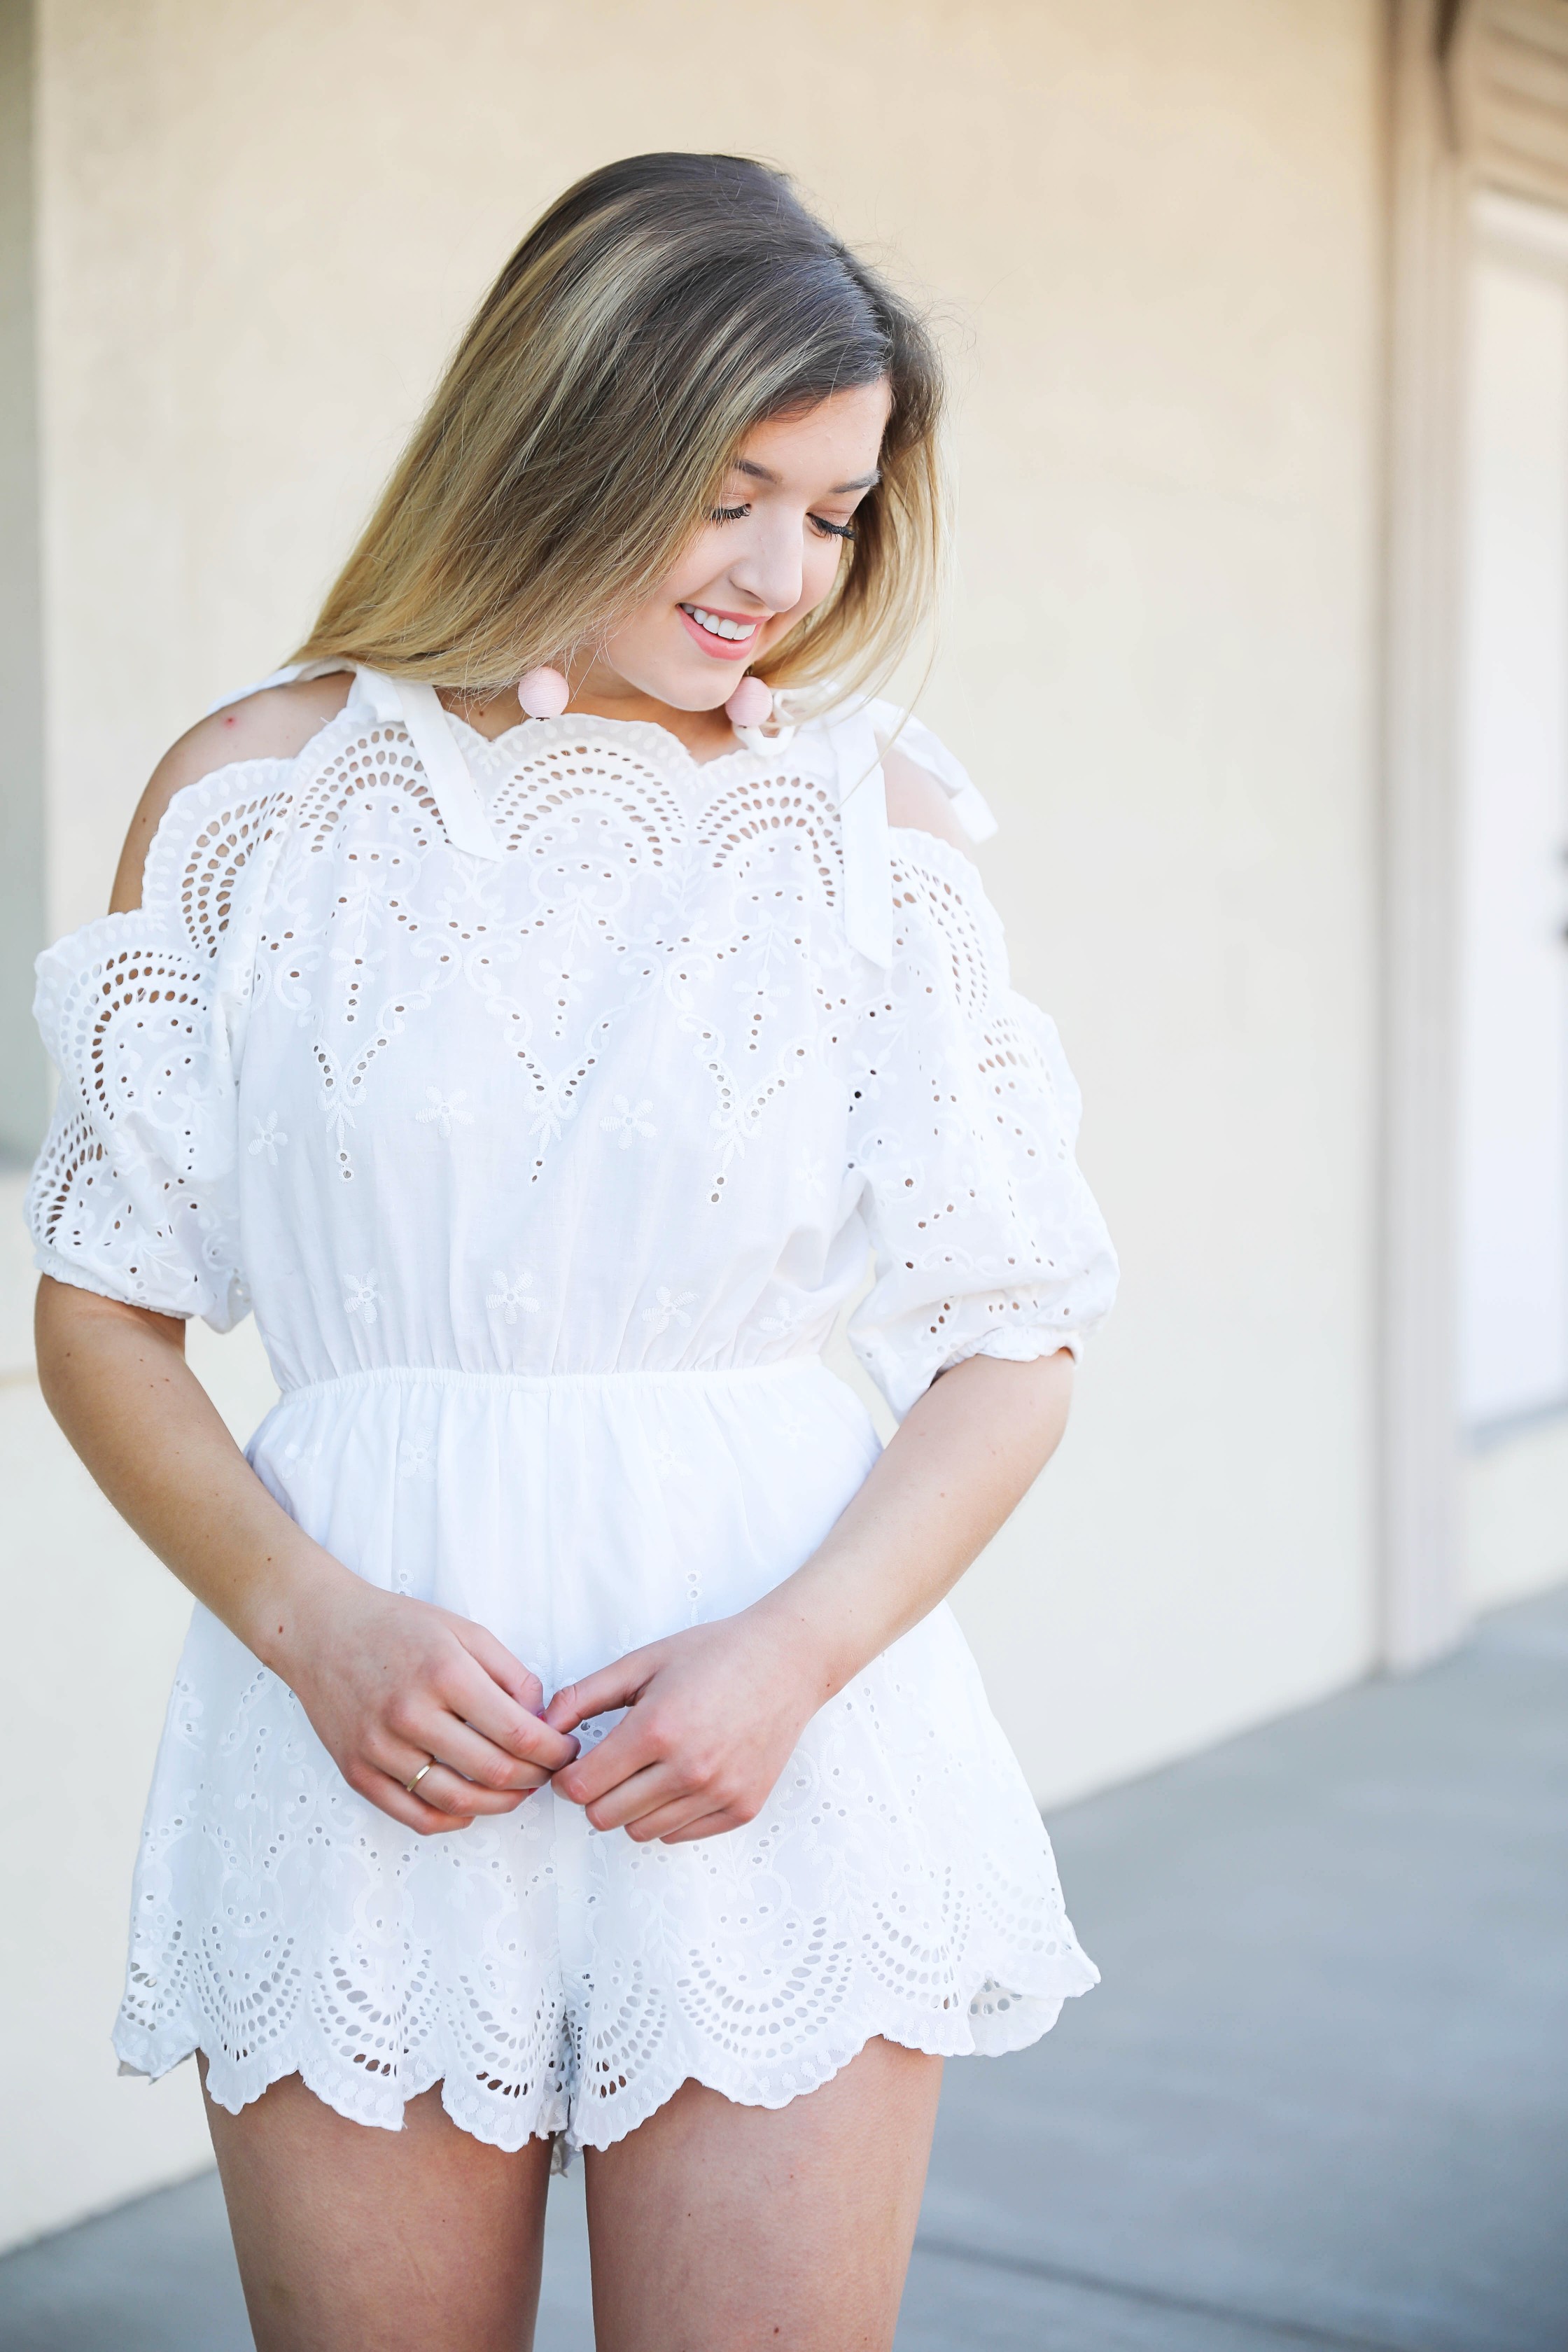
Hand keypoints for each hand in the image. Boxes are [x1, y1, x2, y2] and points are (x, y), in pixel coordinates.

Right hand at [274, 1569, 578, 1836]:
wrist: (320, 1630)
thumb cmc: (396, 1627)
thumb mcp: (464, 1631)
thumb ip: (510, 1673)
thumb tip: (542, 1719)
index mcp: (444, 1673)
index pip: (517, 1733)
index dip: (553, 1751)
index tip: (566, 1750)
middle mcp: (410, 1714)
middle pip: (493, 1772)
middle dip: (535, 1778)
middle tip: (548, 1772)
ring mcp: (379, 1748)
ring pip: (457, 1802)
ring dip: (500, 1805)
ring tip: (518, 1791)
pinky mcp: (356, 1772)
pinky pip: (414, 1815)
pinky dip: (452, 1820)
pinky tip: (471, 1807)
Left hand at [543, 1612, 822, 1843]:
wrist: (786, 1661)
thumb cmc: (713, 1655)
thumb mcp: (642, 1662)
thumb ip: (584, 1696)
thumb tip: (543, 1728)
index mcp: (656, 1729)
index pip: (582, 1788)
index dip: (567, 1778)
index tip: (575, 1763)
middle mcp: (689, 1769)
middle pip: (605, 1817)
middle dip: (595, 1794)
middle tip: (608, 1765)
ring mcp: (719, 1793)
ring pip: (640, 1832)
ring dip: (631, 1807)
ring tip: (647, 1769)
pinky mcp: (742, 1808)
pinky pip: (679, 1834)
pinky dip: (668, 1814)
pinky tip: (678, 1778)